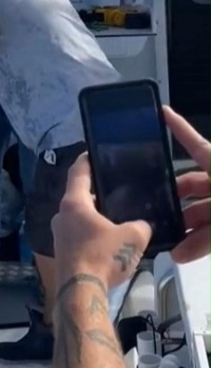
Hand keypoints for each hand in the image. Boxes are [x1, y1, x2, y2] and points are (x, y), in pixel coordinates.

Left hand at [52, 154, 151, 290]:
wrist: (81, 292)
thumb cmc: (103, 256)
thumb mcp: (133, 237)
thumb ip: (141, 226)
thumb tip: (142, 226)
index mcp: (74, 203)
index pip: (78, 172)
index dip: (86, 160)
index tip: (92, 153)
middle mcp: (61, 215)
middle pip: (79, 196)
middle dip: (96, 193)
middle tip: (114, 190)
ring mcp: (59, 235)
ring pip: (78, 218)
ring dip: (94, 218)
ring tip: (115, 218)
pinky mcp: (62, 253)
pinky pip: (78, 236)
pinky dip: (91, 235)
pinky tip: (107, 243)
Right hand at [163, 106, 209, 263]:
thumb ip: (207, 240)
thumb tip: (177, 255)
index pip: (195, 144)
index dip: (178, 128)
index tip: (162, 112)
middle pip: (196, 185)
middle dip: (178, 202)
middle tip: (160, 218)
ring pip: (208, 211)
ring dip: (192, 230)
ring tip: (175, 248)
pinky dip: (207, 240)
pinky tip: (191, 251)